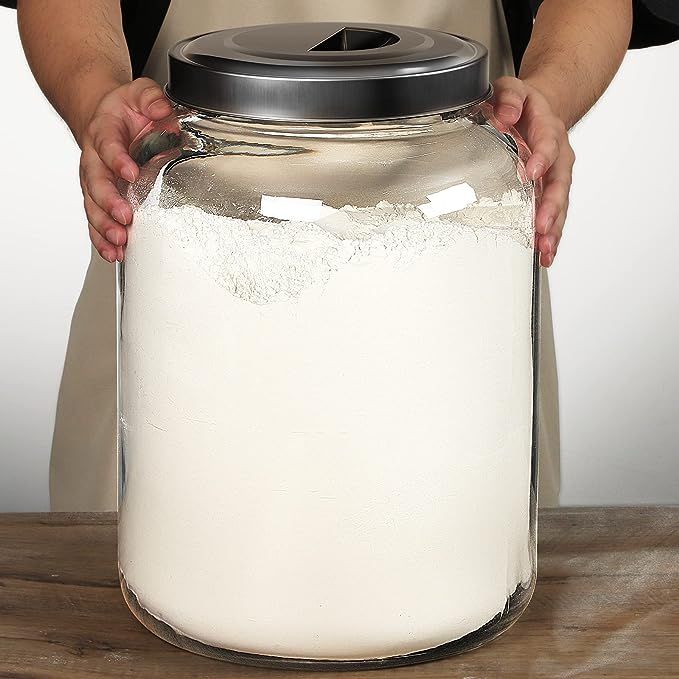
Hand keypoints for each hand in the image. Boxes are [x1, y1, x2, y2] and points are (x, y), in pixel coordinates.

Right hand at [78, 78, 172, 261]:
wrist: (105, 115)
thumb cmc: (126, 110)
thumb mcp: (142, 94)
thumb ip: (152, 99)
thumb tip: (163, 109)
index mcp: (104, 132)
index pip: (108, 147)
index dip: (117, 160)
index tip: (131, 173)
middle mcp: (94, 159)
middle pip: (95, 183)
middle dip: (109, 202)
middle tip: (124, 217)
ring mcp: (95, 180)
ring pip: (92, 206)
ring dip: (104, 226)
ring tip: (118, 242)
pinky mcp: (99, 197)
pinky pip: (96, 220)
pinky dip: (103, 238)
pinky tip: (113, 253)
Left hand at [491, 76, 575, 266]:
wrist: (539, 109)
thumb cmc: (521, 104)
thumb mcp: (510, 89)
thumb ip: (508, 97)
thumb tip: (505, 114)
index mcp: (546, 129)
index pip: (547, 143)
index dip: (541, 158)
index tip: (531, 173)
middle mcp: (557, 156)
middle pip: (559, 183)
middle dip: (551, 206)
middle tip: (541, 225)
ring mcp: (555, 176)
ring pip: (559, 204)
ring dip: (553, 227)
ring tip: (545, 248)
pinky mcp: (549, 192)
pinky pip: (553, 214)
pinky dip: (550, 234)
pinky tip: (545, 253)